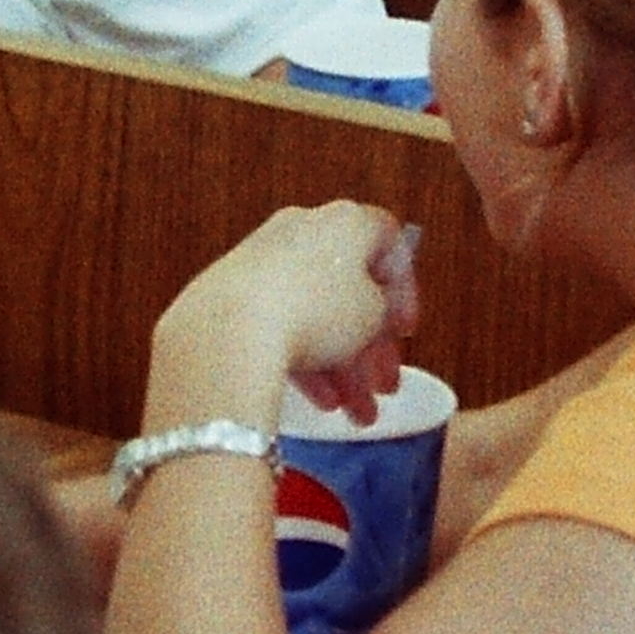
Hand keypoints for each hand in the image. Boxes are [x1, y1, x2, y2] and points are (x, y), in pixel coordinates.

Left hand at [153, 203, 420, 426]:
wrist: (230, 330)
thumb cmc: (310, 311)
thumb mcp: (374, 316)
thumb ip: (383, 311)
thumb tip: (369, 314)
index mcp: (345, 221)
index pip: (388, 244)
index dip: (403, 291)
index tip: (404, 331)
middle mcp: (302, 229)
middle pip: (348, 289)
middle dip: (370, 345)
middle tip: (383, 385)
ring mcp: (262, 260)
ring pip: (315, 314)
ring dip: (341, 366)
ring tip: (354, 412)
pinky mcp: (231, 293)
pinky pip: (279, 326)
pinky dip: (302, 359)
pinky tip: (319, 402)